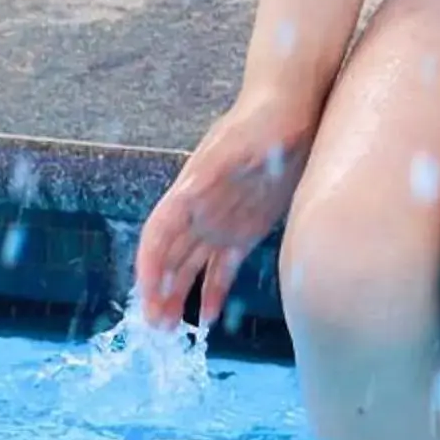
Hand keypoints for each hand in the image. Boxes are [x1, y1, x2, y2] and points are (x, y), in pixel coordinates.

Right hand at [133, 89, 315, 330]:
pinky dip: (214, 291)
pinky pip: (222, 268)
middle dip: (159, 293)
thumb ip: (216, 167)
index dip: (149, 266)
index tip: (148, 295)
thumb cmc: (262, 120)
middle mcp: (199, 211)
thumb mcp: (239, 142)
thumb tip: (189, 192)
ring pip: (190, 268)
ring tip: (173, 332)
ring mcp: (221, 222)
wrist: (292, 107)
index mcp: (189, 191)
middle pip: (169, 259)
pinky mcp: (246, 230)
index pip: (158, 235)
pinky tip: (209, 317)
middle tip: (157, 329)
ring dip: (179, 298)